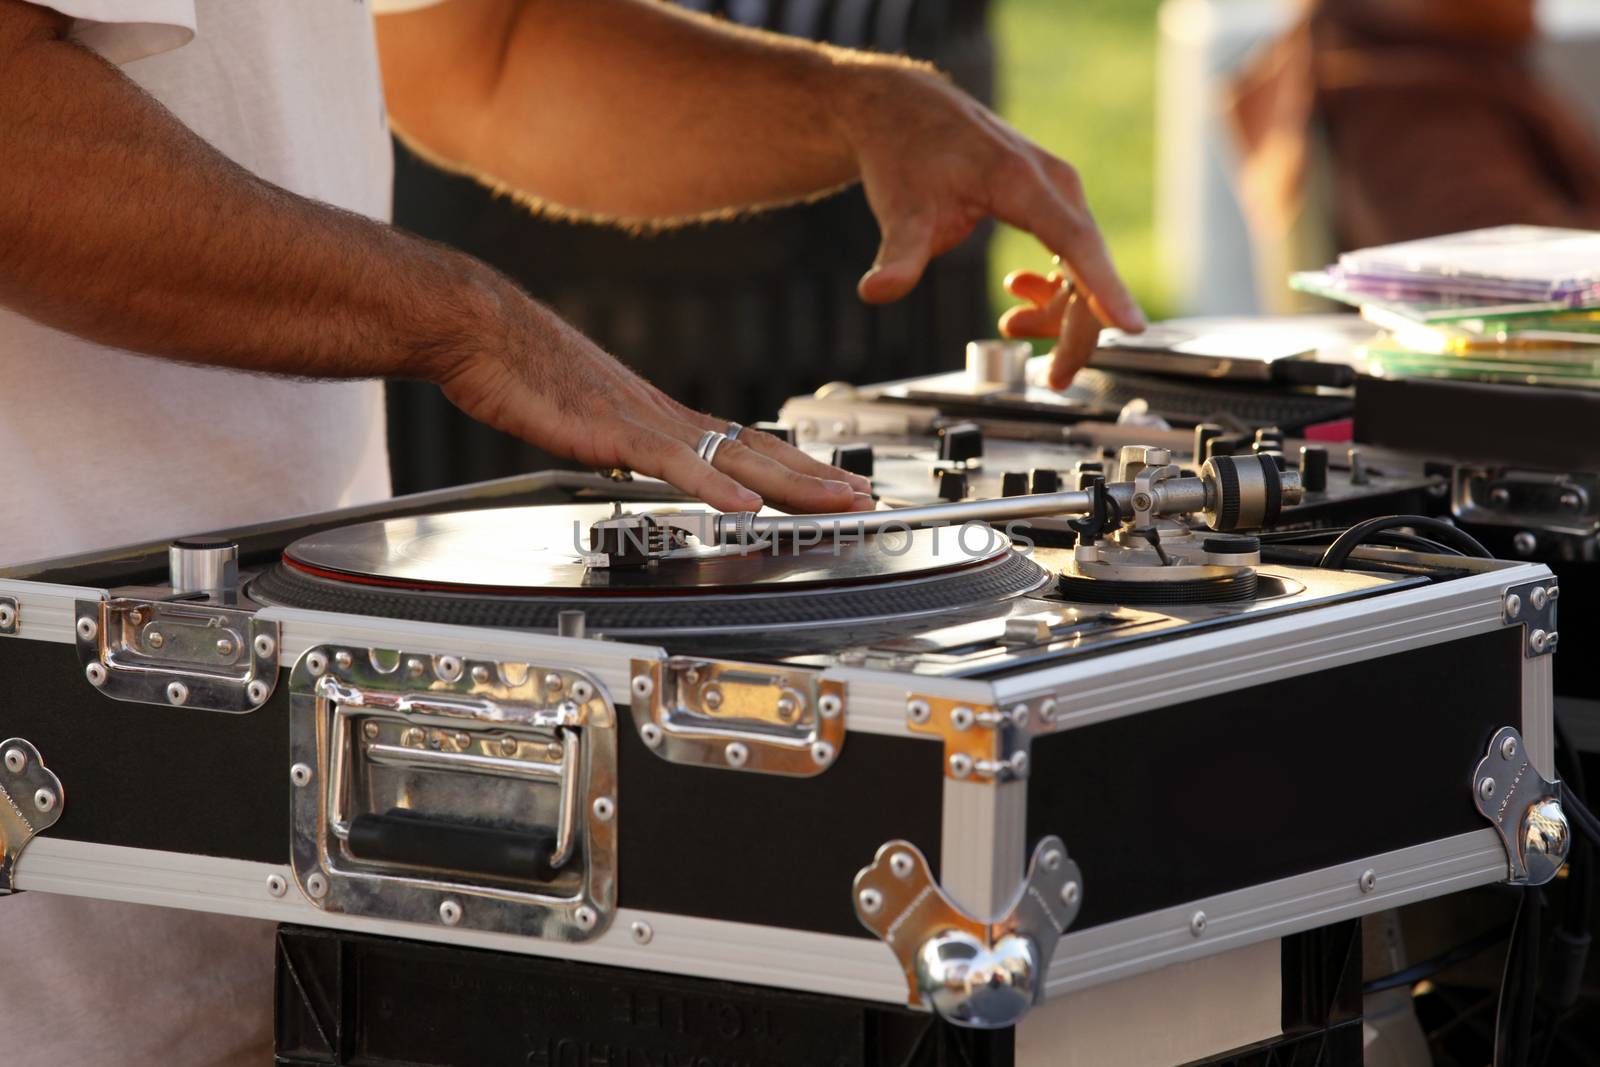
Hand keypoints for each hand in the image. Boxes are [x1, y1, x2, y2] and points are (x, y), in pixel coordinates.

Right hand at [435, 286, 872, 514]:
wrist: (481, 328)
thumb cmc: (519, 369)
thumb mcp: (582, 416)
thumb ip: (616, 441)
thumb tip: (630, 462)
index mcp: (659, 416)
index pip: (744, 444)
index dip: (794, 467)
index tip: (834, 484)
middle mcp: (664, 415)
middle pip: (757, 451)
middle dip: (815, 477)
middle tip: (864, 497)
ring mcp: (644, 422)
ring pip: (734, 457)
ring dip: (791, 482)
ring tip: (838, 500)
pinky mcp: (612, 430)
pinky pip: (673, 463)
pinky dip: (713, 488)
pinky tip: (746, 508)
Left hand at [834, 62, 1145, 381]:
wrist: (906, 113)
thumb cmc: (908, 154)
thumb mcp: (900, 209)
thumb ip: (898, 256)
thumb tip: (876, 292)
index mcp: (1023, 182)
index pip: (1075, 243)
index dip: (1103, 289)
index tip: (1131, 326)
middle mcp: (1054, 185)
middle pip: (1088, 268)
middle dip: (1076, 330)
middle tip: (1055, 379)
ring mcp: (1057, 193)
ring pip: (1083, 267)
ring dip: (1059, 311)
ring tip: (1011, 325)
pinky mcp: (1050, 202)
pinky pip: (1071, 256)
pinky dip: (1051, 288)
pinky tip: (1016, 297)